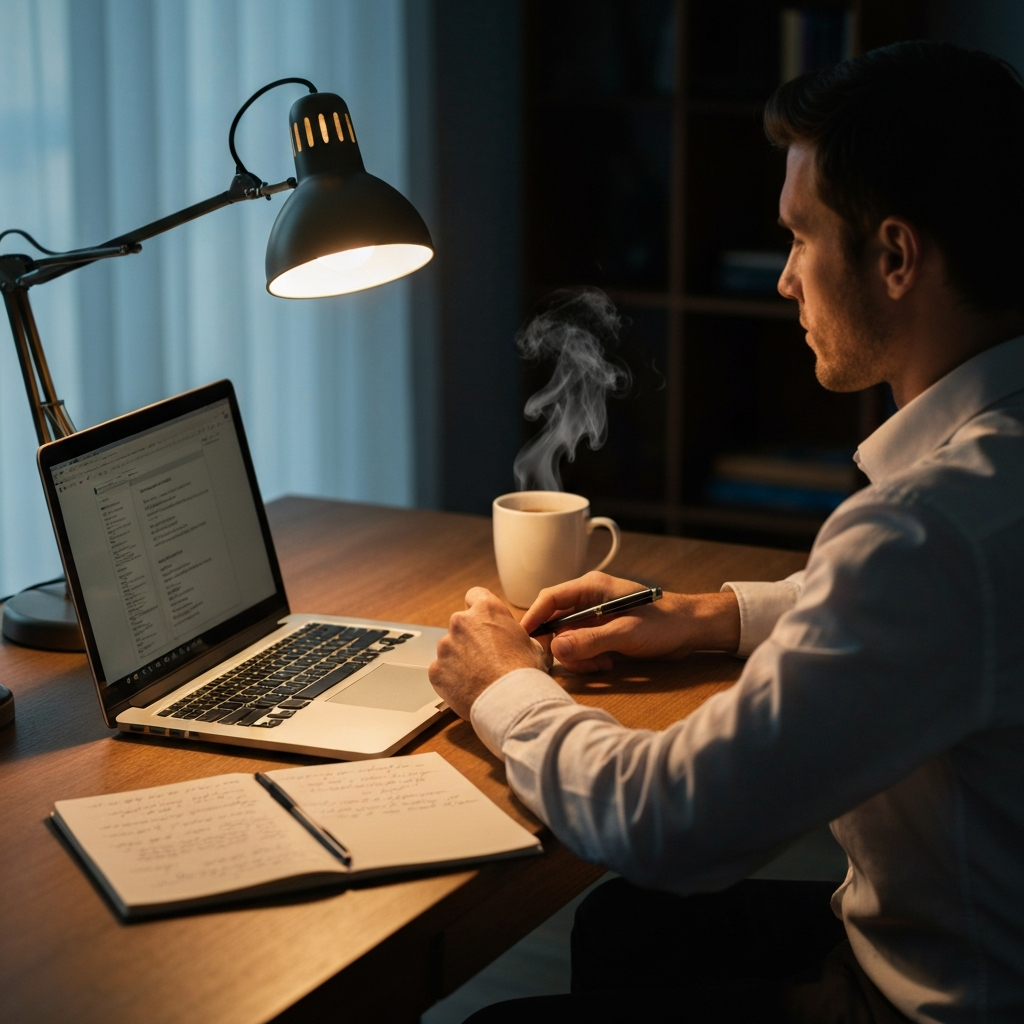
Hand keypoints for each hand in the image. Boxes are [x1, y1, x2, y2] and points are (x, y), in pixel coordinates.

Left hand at [429, 587, 548, 718]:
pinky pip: (442, 671)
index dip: (480, 609)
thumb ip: (520, 635)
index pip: (475, 595)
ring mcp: (446, 646)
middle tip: (486, 657)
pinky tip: (468, 688)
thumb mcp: (534, 645)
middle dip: (470, 638)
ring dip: (460, 659)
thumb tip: (526, 639)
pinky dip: (452, 678)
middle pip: (461, 624)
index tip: (484, 621)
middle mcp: (461, 622)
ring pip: (450, 649)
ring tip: (479, 677)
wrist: (510, 701)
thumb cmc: (524, 673)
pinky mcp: (436, 669)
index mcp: (486, 610)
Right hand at [520, 571, 740, 672]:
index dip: (533, 618)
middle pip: (555, 623)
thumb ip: (590, 641)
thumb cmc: (664, 623)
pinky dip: (589, 659)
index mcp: (591, 587)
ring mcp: (594, 617)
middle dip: (563, 646)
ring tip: (602, 664)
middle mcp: (588, 600)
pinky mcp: (601, 632)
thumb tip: (556, 650)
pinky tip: (608, 664)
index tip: (524, 640)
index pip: (550, 598)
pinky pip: (581, 647)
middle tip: (578, 662)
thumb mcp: (626, 633)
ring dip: (579, 656)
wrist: (692, 630)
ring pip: (567, 639)